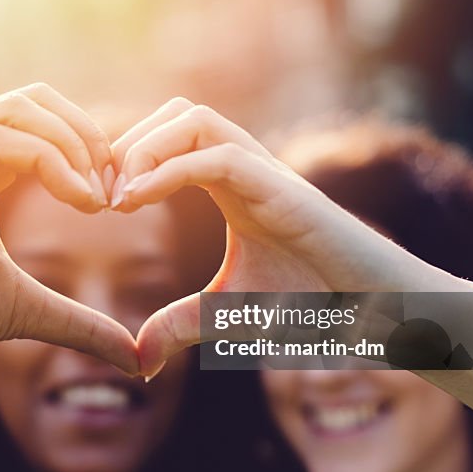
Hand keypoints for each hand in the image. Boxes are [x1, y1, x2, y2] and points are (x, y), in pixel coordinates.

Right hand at [0, 83, 138, 382]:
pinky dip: (49, 160)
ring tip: (98, 197)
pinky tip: (77, 200)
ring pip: (20, 109)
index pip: (43, 124)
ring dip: (73, 144)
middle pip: (36, 100)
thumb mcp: (20, 312)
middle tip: (117, 187)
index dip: (91, 148)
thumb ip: (76, 323)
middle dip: (89, 135)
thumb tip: (132, 357)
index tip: (121, 197)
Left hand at [110, 98, 463, 375]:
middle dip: (128, 143)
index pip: (170, 138)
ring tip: (118, 197)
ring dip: (146, 147)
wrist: (376, 313)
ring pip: (195, 118)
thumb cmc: (314, 304)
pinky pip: (220, 157)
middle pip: (176, 112)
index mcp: (232, 184)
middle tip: (100, 195)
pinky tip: (137, 200)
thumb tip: (137, 359)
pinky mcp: (284, 190)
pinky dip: (171, 169)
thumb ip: (180, 324)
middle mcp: (247, 167)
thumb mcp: (228, 314)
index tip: (96, 203)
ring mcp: (267, 172)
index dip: (126, 159)